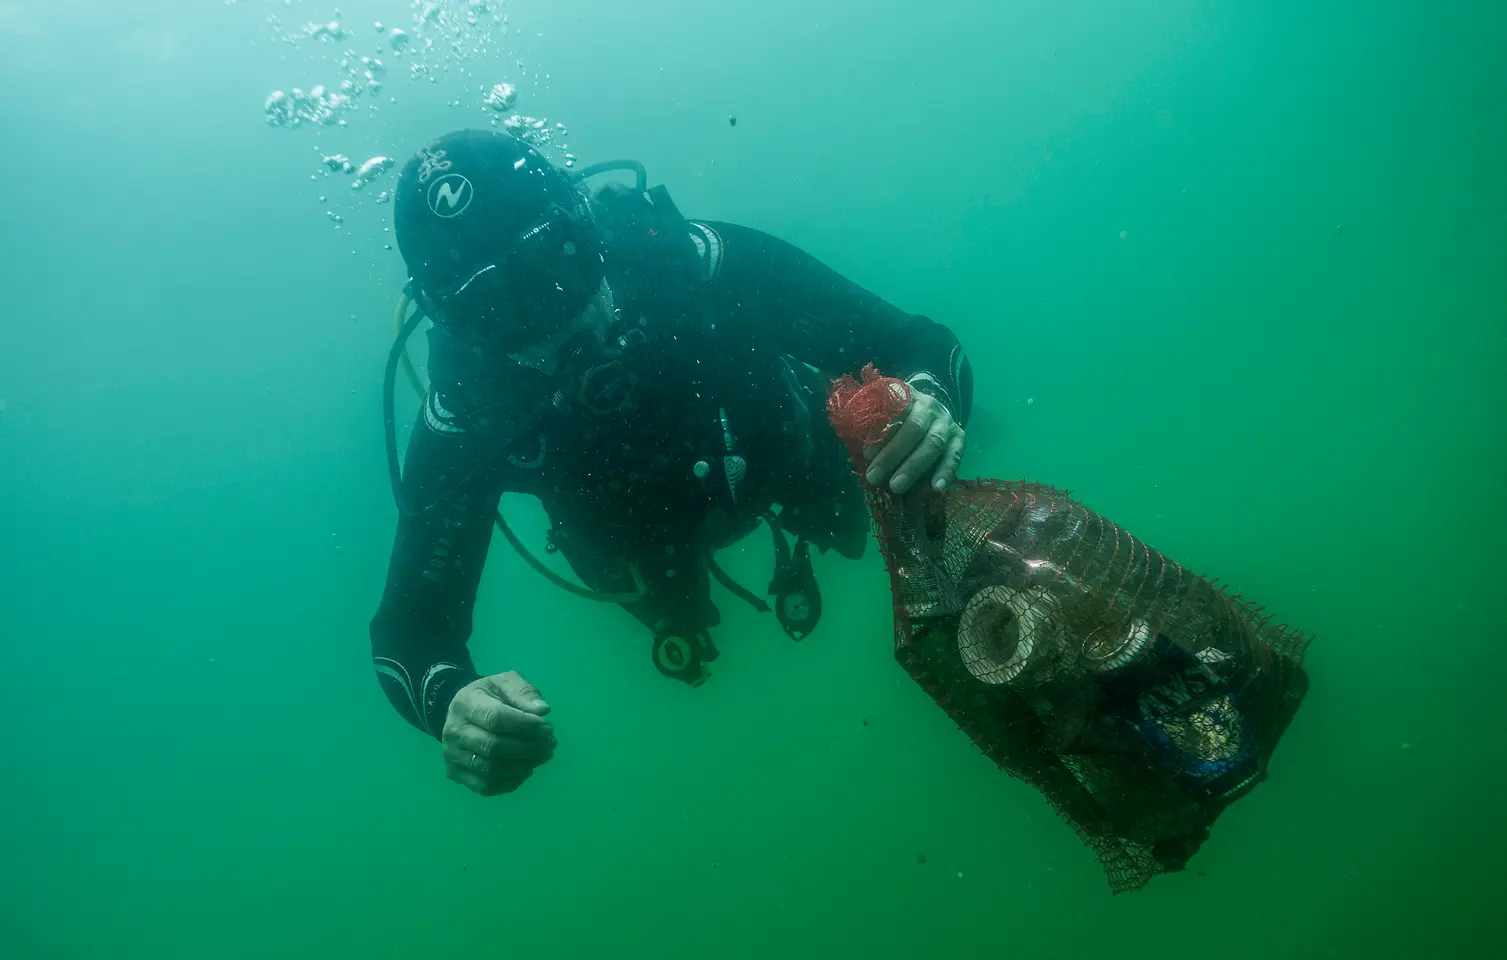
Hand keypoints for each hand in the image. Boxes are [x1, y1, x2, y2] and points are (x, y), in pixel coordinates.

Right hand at [441, 671, 556, 795]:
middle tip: (550, 743)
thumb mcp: (506, 682)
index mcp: (466, 703)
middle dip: (528, 747)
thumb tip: (543, 711)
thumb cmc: (490, 695)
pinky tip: (527, 770)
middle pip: (493, 747)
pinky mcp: (455, 773)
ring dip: (524, 766)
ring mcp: (452, 755)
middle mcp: (454, 731)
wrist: (462, 711)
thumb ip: (524, 693)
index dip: (525, 725)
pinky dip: (511, 782)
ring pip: (490, 770)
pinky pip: (485, 786)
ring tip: (544, 755)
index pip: (495, 718)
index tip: (547, 727)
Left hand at [863, 387, 965, 493]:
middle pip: (914, 427)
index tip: (866, 455)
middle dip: (893, 454)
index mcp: (905, 395)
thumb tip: (866, 455)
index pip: (892, 410)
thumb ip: (872, 427)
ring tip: (897, 487)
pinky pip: (955, 455)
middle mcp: (928, 405)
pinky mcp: (959, 437)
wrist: (928, 411)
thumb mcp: (882, 415)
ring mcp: (946, 421)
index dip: (879, 433)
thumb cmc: (896, 418)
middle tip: (875, 477)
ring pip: (934, 442)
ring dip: (914, 467)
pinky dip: (946, 472)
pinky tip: (936, 488)